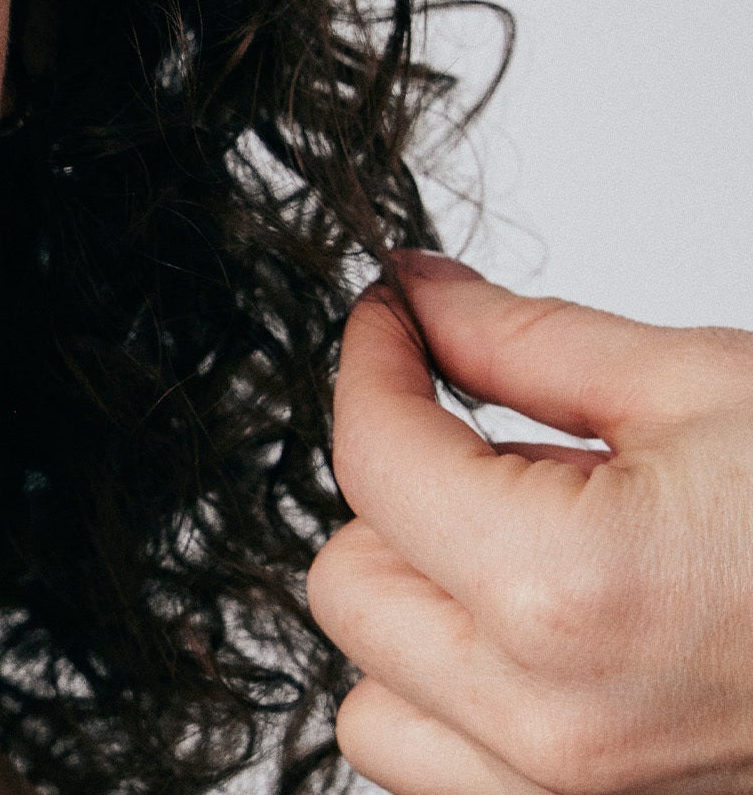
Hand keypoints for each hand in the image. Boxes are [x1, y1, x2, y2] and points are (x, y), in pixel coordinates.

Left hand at [308, 255, 752, 794]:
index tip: (393, 323)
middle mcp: (553, 731)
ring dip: (417, 615)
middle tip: (475, 433)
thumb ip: (518, 340)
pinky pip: (452, 780)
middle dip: (393, 489)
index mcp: (566, 594)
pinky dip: (462, 709)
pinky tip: (546, 636)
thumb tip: (416, 298)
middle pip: (347, 585)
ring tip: (519, 546)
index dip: (372, 361)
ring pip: (378, 706)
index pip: (369, 457)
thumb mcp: (698, 386)